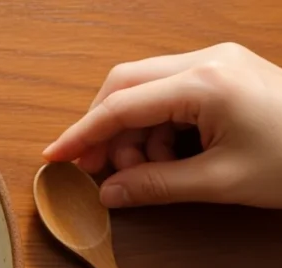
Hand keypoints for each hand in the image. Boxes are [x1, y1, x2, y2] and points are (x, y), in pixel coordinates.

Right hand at [43, 43, 281, 208]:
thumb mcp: (220, 182)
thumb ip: (156, 185)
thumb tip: (109, 193)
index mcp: (204, 82)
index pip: (121, 105)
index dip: (82, 134)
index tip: (54, 157)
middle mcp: (207, 60)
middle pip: (126, 85)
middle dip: (105, 129)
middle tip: (98, 170)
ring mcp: (218, 62)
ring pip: (146, 88)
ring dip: (134, 131)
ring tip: (148, 171)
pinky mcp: (227, 72)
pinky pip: (171, 92)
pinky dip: (158, 125)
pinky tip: (170, 156)